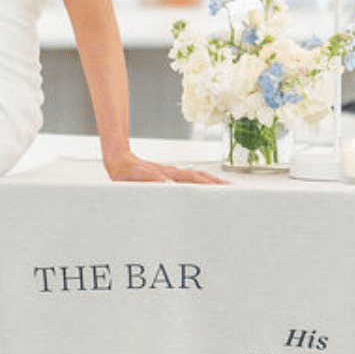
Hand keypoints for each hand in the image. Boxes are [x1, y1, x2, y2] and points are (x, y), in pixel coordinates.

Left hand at [103, 152, 228, 184]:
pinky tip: (209, 187)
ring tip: (229, 190)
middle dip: (219, 185)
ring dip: (214, 183)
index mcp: (170, 174)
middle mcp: (175, 173)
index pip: (195, 180)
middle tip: (235, 193)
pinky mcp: (171, 176)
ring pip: (199, 177)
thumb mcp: (138, 177)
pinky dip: (205, 181)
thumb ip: (153, 179)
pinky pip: (193, 178)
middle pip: (202, 178)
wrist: (119, 160)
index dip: (209, 186)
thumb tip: (169, 184)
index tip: (223, 192)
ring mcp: (174, 173)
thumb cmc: (127, 171)